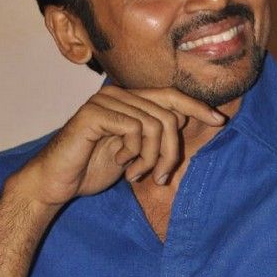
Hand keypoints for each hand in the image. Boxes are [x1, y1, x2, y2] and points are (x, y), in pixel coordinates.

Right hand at [12, 85, 225, 206]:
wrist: (56, 183)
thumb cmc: (92, 169)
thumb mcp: (133, 152)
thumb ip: (153, 136)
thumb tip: (181, 124)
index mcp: (127, 100)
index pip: (171, 96)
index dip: (197, 107)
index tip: (219, 121)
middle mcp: (117, 94)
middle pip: (168, 114)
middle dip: (171, 151)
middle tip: (160, 177)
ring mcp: (105, 101)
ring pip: (155, 124)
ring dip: (152, 158)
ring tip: (137, 174)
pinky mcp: (94, 114)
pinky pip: (135, 129)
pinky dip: (136, 154)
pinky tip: (123, 167)